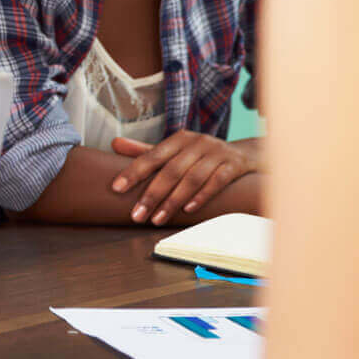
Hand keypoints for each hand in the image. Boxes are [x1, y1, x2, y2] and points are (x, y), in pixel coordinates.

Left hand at [109, 131, 259, 224]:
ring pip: (192, 178)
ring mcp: (217, 153)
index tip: (116, 189)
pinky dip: (202, 196)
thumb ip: (145, 151)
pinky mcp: (234, 165)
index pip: (152, 156)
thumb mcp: (175, 150)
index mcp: (179, 139)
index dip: (133, 171)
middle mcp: (197, 142)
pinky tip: (188, 211)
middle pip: (171, 170)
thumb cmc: (200, 156)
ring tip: (157, 219)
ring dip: (173, 201)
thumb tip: (114, 143)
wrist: (244, 154)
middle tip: (136, 216)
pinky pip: (217, 181)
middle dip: (152, 195)